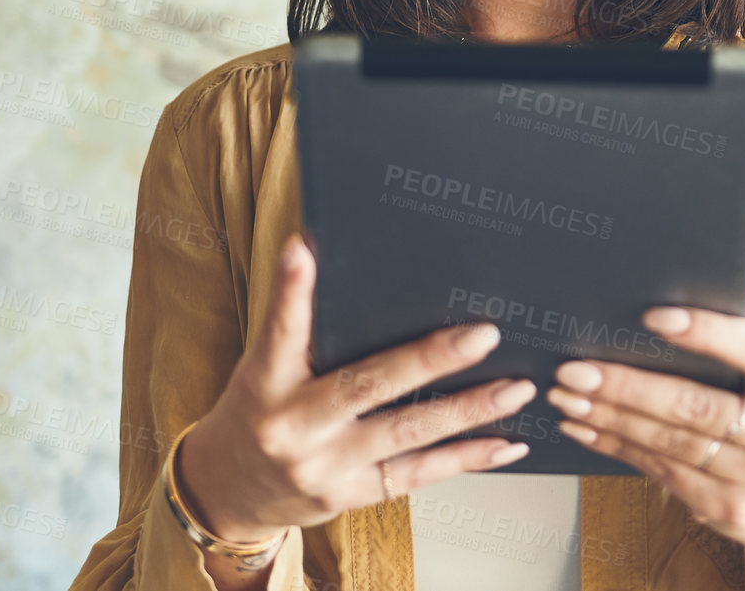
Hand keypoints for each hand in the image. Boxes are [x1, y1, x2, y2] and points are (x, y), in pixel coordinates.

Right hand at [175, 232, 539, 545]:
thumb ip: (296, 329)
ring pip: (408, 435)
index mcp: (266, 383)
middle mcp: (295, 427)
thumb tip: (318, 255)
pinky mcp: (353, 494)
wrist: (228, 492)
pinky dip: (466, 458)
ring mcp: (327, 467)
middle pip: (367, 386)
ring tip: (516, 388)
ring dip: (468, 410)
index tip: (303, 251)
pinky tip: (507, 443)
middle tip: (484, 335)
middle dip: (431, 360)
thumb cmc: (256, 411)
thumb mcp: (262, 367)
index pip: (280, 331)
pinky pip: (418, 474)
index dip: (291, 291)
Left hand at [544, 300, 744, 578]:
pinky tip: (586, 428)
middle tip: (576, 368)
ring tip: (568, 396)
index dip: (705, 331)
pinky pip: (662, 471)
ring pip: (670, 442)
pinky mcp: (727, 509)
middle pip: (696, 406)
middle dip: (627, 385)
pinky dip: (618, 447)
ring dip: (610, 417)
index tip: (652, 317)